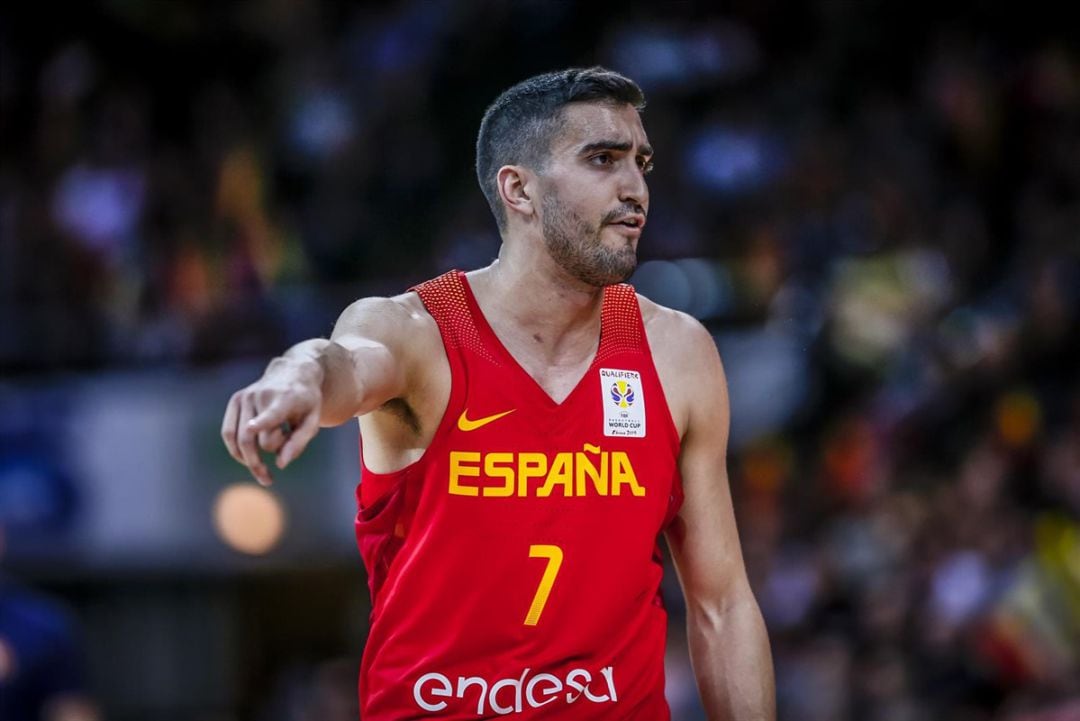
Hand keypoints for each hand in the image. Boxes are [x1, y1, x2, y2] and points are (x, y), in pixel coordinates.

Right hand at [221, 365, 321, 484]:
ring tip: (262, 474)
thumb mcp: (313, 420)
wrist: (293, 372)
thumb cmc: (306, 401)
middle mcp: (261, 395)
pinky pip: (228, 432)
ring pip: (237, 438)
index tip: (251, 428)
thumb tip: (281, 465)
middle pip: (252, 438)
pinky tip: (250, 458)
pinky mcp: (236, 400)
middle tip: (268, 480)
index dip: (262, 422)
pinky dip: (236, 449)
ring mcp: (245, 396)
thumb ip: (299, 443)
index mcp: (285, 399)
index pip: (272, 413)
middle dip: (257, 463)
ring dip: (246, 460)